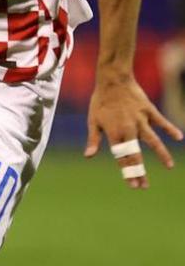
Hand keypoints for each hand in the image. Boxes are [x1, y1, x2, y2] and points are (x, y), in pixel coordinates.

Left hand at [84, 73, 181, 188]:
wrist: (112, 80)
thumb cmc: (100, 101)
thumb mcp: (93, 121)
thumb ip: (94, 139)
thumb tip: (88, 156)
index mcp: (114, 133)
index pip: (122, 157)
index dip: (128, 172)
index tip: (134, 185)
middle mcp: (129, 129)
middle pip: (136, 154)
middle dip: (140, 171)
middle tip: (145, 185)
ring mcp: (140, 120)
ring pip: (153, 140)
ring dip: (162, 154)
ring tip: (169, 166)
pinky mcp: (149, 111)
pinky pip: (161, 122)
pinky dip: (170, 129)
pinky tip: (179, 137)